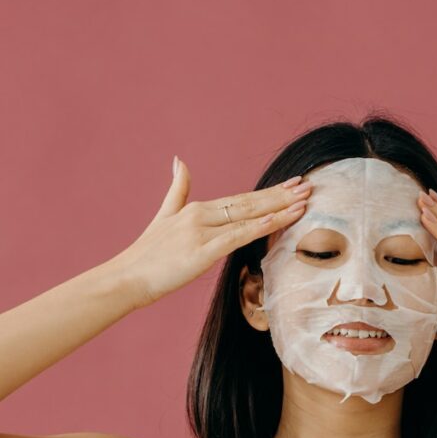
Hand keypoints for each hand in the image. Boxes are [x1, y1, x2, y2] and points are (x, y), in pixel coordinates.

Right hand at [113, 158, 311, 307]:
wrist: (126, 278)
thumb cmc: (147, 255)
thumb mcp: (164, 216)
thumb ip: (177, 189)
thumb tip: (179, 160)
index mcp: (197, 209)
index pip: (242, 199)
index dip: (269, 192)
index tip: (293, 184)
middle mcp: (202, 215)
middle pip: (250, 203)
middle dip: (282, 195)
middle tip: (309, 186)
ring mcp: (202, 232)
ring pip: (248, 216)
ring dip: (279, 208)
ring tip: (304, 200)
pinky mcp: (202, 251)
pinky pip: (238, 236)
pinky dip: (262, 226)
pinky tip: (281, 220)